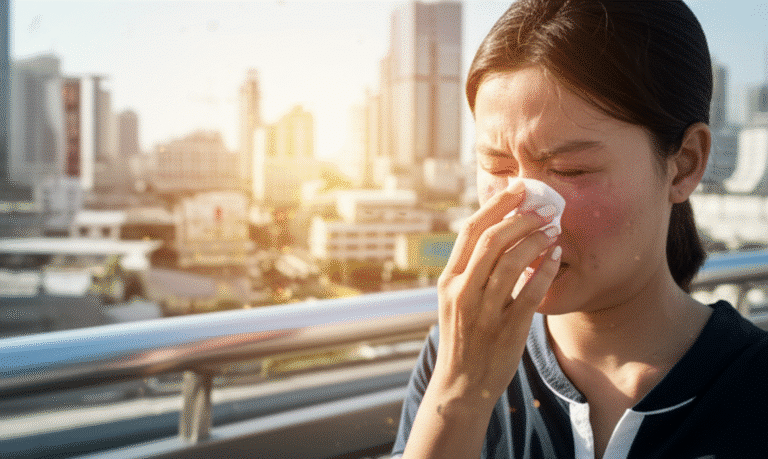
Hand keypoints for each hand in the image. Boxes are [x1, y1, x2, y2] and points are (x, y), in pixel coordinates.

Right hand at [432, 182, 561, 410]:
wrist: (461, 384)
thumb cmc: (463, 336)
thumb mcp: (453, 299)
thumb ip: (469, 269)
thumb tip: (497, 231)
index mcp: (448, 280)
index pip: (471, 231)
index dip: (497, 205)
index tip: (518, 189)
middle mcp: (463, 292)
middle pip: (492, 240)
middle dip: (522, 217)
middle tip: (544, 207)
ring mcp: (484, 312)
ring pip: (513, 263)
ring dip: (536, 240)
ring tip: (552, 230)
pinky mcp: (507, 329)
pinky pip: (531, 292)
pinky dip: (546, 271)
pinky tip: (556, 258)